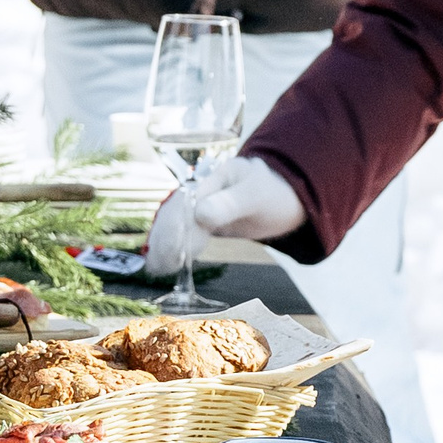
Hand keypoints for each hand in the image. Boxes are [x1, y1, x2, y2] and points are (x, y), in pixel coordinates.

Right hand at [143, 157, 305, 273]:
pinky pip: (182, 232)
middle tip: (158, 265)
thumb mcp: (256, 197)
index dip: (177, 226)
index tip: (173, 251)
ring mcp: (202, 204)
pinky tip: (163, 263)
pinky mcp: (204, 221)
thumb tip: (199, 215)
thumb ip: (230, 203)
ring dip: (163, 244)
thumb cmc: (274, 195)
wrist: (287, 200)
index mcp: (215, 176)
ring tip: (155, 267)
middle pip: (175, 211)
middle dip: (165, 238)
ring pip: (174, 222)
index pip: (187, 201)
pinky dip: (171, 247)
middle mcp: (204, 188)